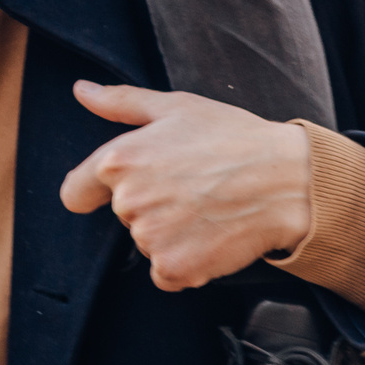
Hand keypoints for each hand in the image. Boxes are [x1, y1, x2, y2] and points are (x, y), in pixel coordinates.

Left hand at [57, 82, 313, 290]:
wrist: (289, 181)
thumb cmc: (234, 137)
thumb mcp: (175, 107)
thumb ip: (119, 102)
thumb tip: (81, 91)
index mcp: (118, 161)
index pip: (75, 192)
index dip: (93, 191)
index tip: (121, 189)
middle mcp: (128, 202)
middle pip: (122, 216)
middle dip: (149, 205)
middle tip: (191, 186)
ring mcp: (150, 238)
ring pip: (146, 243)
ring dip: (170, 234)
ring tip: (207, 207)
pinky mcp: (175, 268)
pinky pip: (165, 273)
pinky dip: (185, 263)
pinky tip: (211, 236)